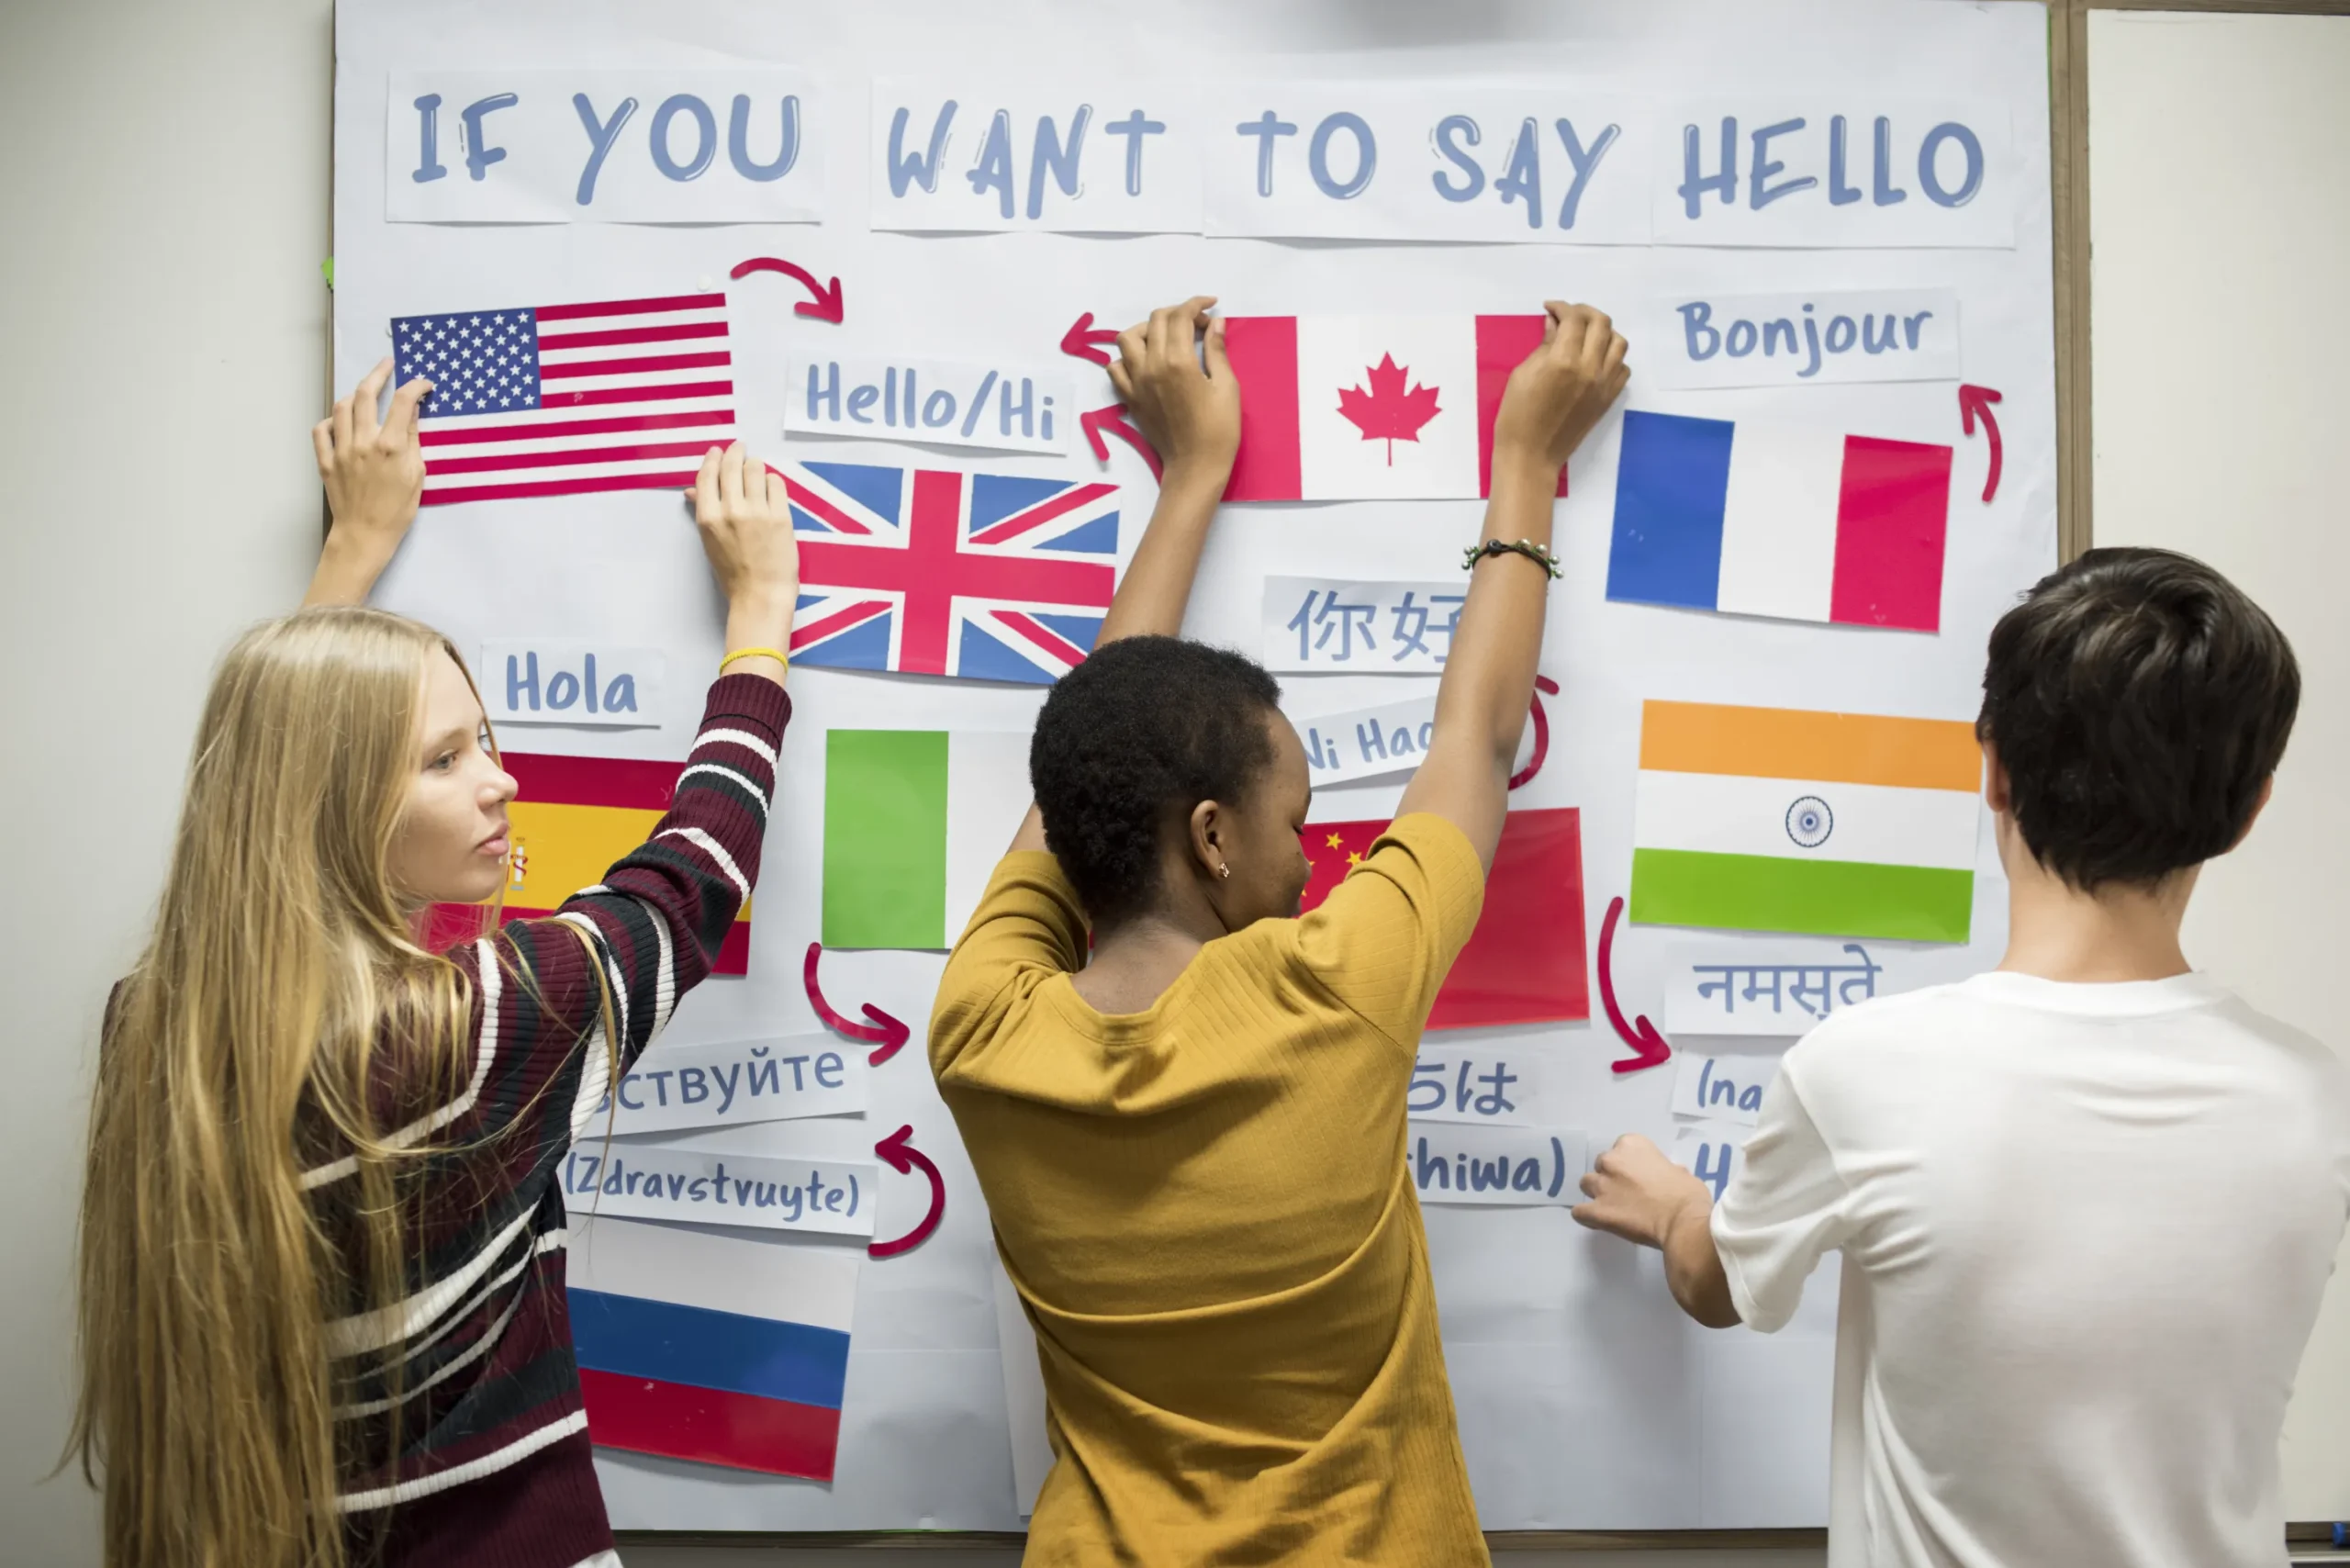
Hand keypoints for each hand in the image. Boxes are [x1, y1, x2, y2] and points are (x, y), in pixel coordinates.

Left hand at [303, 358, 431, 605]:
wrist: (364, 536)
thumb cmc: (396, 511)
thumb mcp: (417, 476)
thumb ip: (413, 441)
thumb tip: (412, 414)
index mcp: (391, 447)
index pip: (404, 402)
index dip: (416, 387)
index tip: (423, 385)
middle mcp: (364, 442)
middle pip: (367, 394)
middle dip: (379, 373)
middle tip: (387, 365)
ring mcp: (341, 450)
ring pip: (342, 406)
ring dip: (355, 394)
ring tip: (365, 393)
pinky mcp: (326, 461)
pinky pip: (322, 430)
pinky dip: (331, 420)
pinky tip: (341, 422)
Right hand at [689, 442, 798, 650]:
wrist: (761, 594)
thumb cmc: (734, 572)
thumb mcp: (710, 541)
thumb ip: (702, 512)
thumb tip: (692, 491)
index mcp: (708, 518)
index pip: (707, 476)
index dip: (712, 459)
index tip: (718, 451)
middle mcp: (731, 510)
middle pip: (731, 466)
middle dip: (735, 452)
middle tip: (739, 448)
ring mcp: (757, 512)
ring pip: (755, 469)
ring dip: (754, 465)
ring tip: (756, 469)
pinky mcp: (780, 515)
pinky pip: (776, 483)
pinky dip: (772, 480)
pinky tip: (770, 487)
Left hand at [1109, 295, 1239, 485]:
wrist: (1195, 467)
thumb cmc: (1219, 429)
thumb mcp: (1227, 387)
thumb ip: (1217, 350)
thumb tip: (1215, 322)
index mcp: (1178, 361)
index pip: (1180, 316)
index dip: (1196, 304)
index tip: (1210, 306)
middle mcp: (1151, 366)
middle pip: (1155, 321)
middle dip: (1178, 313)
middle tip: (1197, 325)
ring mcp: (1135, 382)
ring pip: (1128, 338)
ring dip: (1148, 329)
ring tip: (1167, 338)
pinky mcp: (1129, 397)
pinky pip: (1116, 367)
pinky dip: (1128, 357)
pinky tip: (1146, 362)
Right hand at [1491, 302, 1628, 476]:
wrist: (1532, 456)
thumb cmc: (1517, 416)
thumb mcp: (1522, 374)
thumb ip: (1544, 346)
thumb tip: (1554, 325)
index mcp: (1564, 360)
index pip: (1573, 319)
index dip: (1561, 307)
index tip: (1550, 308)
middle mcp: (1590, 368)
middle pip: (1601, 323)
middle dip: (1584, 312)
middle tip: (1568, 316)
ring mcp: (1604, 384)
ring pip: (1618, 342)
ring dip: (1603, 331)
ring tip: (1586, 335)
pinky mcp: (1609, 398)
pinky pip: (1622, 368)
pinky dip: (1612, 357)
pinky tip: (1595, 359)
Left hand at [1571, 1133, 1711, 1249]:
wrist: (1682, 1220)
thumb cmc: (1688, 1194)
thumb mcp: (1680, 1172)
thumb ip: (1664, 1169)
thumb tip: (1667, 1176)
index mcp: (1633, 1145)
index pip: (1622, 1148)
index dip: (1630, 1164)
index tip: (1640, 1176)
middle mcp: (1612, 1160)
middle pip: (1602, 1165)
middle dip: (1612, 1176)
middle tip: (1627, 1193)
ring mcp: (1601, 1185)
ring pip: (1587, 1184)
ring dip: (1597, 1192)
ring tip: (1612, 1207)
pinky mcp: (1596, 1210)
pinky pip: (1580, 1212)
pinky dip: (1587, 1216)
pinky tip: (1599, 1222)